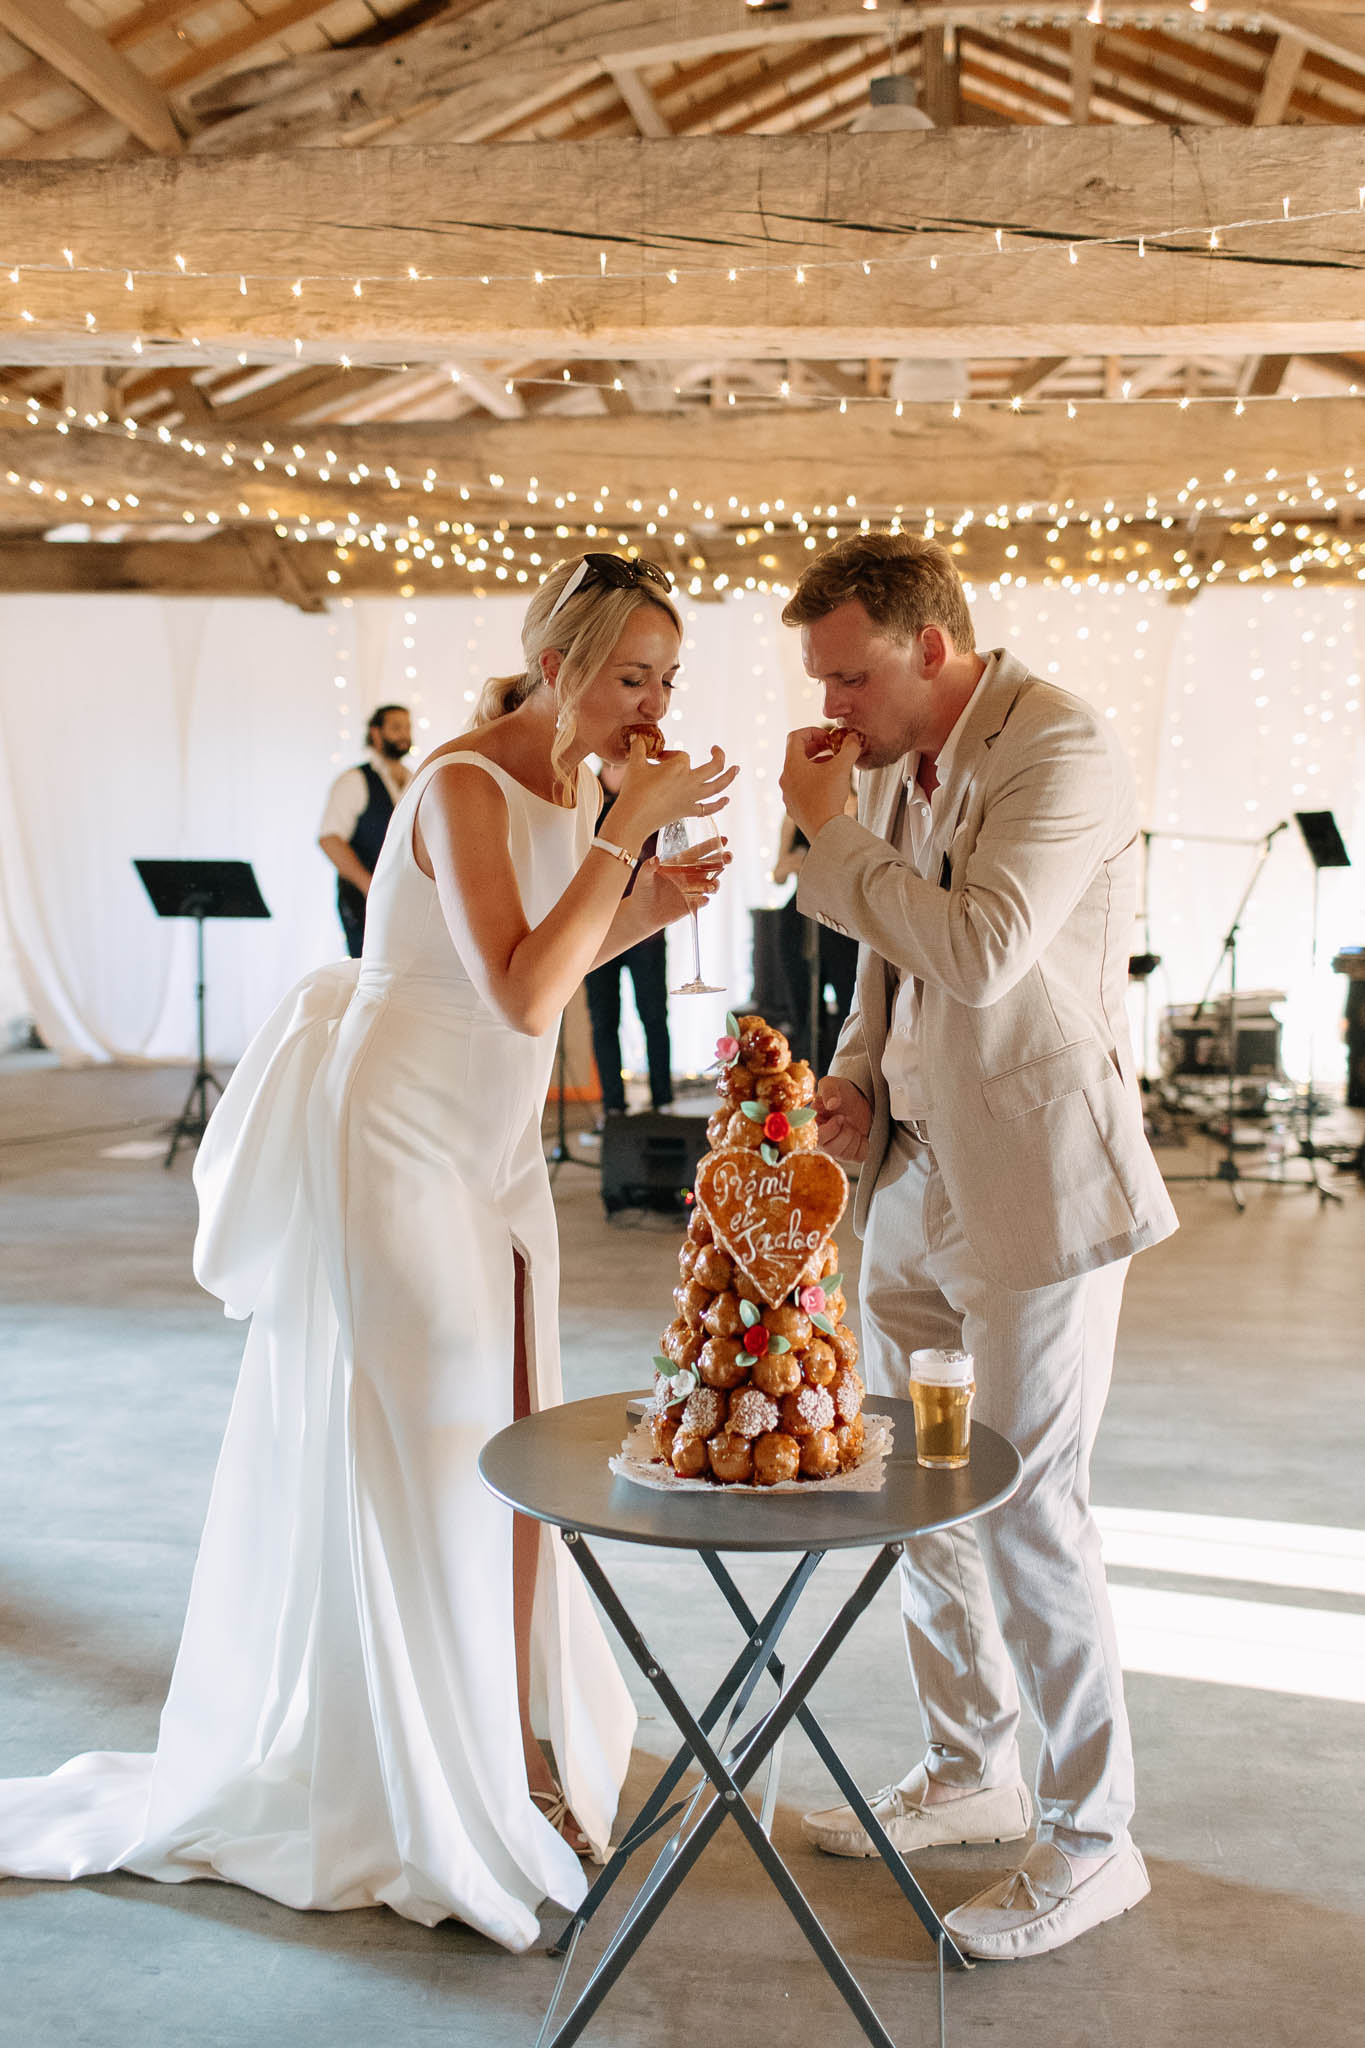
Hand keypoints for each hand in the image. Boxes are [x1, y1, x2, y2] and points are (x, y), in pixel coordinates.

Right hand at [612, 740, 737, 849]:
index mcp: (679, 766)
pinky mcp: (688, 811)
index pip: (681, 755)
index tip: (657, 760)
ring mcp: (692, 797)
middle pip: (714, 766)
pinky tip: (726, 800)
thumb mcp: (635, 764)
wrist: (633, 817)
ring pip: (718, 786)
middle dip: (718, 756)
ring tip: (737, 769)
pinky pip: (708, 808)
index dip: (670, 755)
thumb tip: (636, 736)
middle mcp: (690, 781)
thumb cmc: (634, 790)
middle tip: (716, 749)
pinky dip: (719, 805)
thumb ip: (638, 748)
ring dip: (730, 777)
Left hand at [634, 841, 730, 928]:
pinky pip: (701, 901)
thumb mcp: (642, 877)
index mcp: (680, 864)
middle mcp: (689, 875)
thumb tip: (655, 859)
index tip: (723, 839)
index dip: (711, 845)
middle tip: (729, 857)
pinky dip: (704, 900)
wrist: (641, 914)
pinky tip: (704, 899)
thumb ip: (648, 867)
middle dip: (722, 861)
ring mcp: (692, 890)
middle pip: (710, 866)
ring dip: (715, 883)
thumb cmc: (642, 891)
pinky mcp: (690, 905)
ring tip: (714, 885)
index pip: (698, 852)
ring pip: (710, 884)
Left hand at [781, 728, 856, 842]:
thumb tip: (855, 738)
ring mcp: (787, 794)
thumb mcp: (842, 767)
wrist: (824, 831)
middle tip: (832, 749)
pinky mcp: (793, 807)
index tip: (828, 738)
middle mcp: (785, 778)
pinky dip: (813, 780)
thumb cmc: (829, 797)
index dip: (813, 731)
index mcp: (792, 765)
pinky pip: (800, 787)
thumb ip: (850, 748)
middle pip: (797, 754)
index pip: (795, 737)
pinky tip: (829, 786)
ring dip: (816, 764)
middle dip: (816, 747)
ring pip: (799, 771)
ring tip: (834, 766)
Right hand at [814, 1075, 870, 1164]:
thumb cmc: (839, 1092)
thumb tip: (832, 1104)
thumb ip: (829, 1091)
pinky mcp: (851, 1153)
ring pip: (845, 1155)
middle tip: (846, 1118)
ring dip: (854, 1137)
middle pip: (832, 1150)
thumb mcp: (831, 1084)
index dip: (831, 1130)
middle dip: (845, 1132)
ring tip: (851, 1124)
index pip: (817, 1139)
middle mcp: (823, 1142)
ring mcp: (837, 1149)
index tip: (839, 1117)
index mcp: (813, 1126)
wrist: (855, 1097)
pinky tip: (859, 1134)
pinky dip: (863, 1144)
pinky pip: (859, 1156)